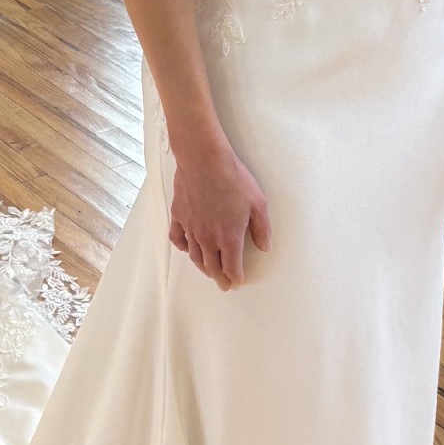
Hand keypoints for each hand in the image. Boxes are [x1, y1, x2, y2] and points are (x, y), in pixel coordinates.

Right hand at [169, 140, 271, 288]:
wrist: (204, 160)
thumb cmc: (233, 178)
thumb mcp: (258, 203)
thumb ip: (262, 229)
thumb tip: (265, 247)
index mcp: (229, 238)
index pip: (231, 267)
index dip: (235, 277)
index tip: (237, 282)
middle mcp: (208, 238)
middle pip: (212, 267)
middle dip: (220, 278)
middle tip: (224, 284)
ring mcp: (191, 228)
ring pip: (195, 257)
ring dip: (203, 267)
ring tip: (209, 271)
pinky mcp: (179, 216)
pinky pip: (178, 239)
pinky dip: (183, 247)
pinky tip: (187, 248)